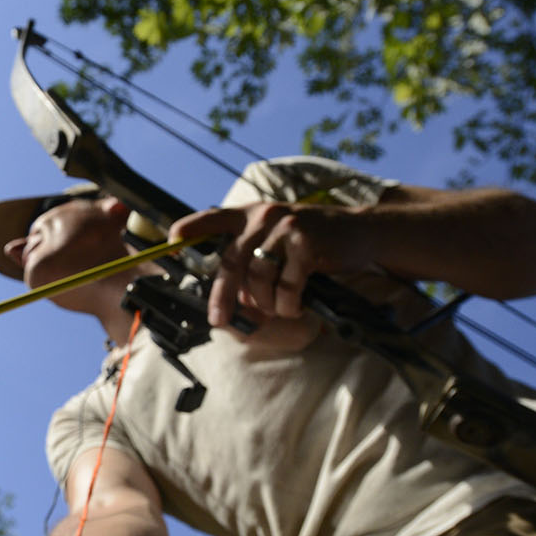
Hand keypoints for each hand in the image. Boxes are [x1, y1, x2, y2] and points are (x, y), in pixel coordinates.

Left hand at [170, 201, 374, 327]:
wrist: (363, 232)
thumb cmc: (317, 241)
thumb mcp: (281, 236)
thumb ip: (254, 254)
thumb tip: (232, 293)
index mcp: (253, 214)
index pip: (215, 218)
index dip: (192, 227)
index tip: (172, 238)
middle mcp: (264, 216)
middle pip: (231, 261)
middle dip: (222, 296)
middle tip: (219, 320)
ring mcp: (285, 227)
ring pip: (257, 277)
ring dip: (265, 303)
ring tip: (278, 310)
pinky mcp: (306, 243)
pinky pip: (286, 285)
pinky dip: (288, 303)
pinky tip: (296, 307)